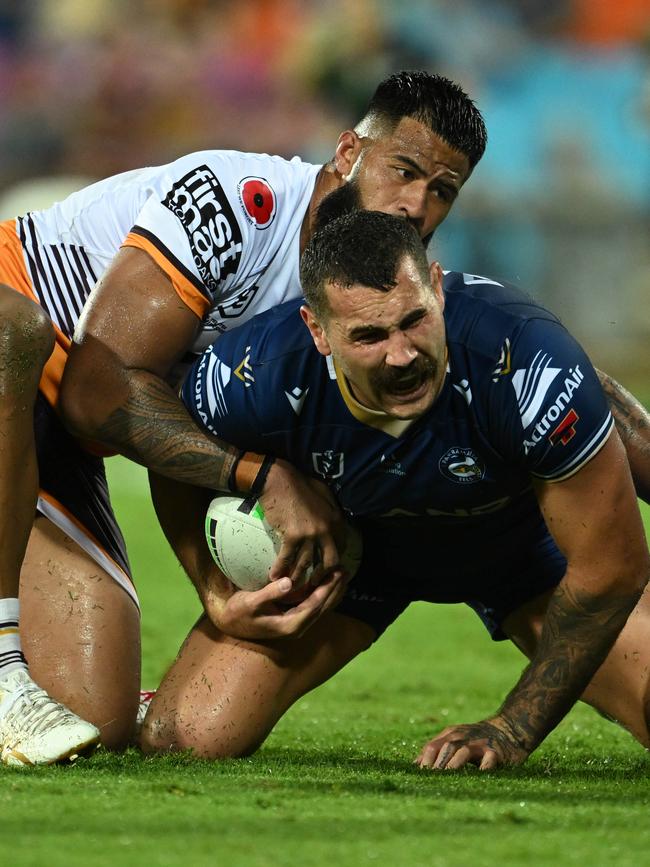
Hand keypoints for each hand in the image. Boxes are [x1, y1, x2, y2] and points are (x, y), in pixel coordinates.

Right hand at [204, 568, 348, 640]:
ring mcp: (295, 624)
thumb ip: (270, 593)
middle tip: (345, 570)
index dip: (327, 589)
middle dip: (335, 589)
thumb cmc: (239, 612)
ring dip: (332, 591)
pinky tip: (328, 582)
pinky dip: (323, 593)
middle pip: (322, 607)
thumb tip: (288, 582)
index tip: (336, 573)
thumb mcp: (251, 602)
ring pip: (320, 607)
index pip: (314, 605)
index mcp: (290, 625)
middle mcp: (296, 627)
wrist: (230, 624)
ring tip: (342, 574)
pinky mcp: (293, 618)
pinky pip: (313, 605)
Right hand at [260, 459, 346, 583]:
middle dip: (322, 575)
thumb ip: (330, 510)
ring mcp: (311, 534)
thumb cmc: (299, 483)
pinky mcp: (293, 536)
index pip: (341, 546)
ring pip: (307, 563)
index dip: (334, 560)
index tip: (327, 569)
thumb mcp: (323, 493)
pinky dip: (280, 569)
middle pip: (329, 561)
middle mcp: (327, 529)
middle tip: (314, 583)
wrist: (279, 479)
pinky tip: (274, 577)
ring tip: (292, 586)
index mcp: (336, 520)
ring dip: (299, 577)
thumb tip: (332, 522)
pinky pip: (287, 558)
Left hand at [415, 718, 528, 770]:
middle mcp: (463, 736)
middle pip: (445, 748)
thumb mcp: (455, 738)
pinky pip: (487, 762)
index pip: (433, 746)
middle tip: (427, 782)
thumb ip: (437, 748)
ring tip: (445, 780)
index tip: (418, 778)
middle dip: (436, 765)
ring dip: (452, 766)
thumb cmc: (476, 739)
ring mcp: (479, 743)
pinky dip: (480, 770)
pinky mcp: (495, 752)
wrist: (508, 729)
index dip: (424, 762)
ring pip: (462, 752)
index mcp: (451, 734)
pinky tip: (474, 781)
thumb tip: (415, 764)